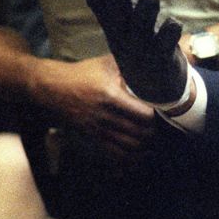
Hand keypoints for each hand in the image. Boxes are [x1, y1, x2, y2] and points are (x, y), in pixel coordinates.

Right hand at [39, 54, 156, 159]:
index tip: (167, 112)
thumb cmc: (82, 73)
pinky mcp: (92, 137)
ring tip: (157, 141)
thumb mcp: (107, 63)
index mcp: (111, 96)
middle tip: (166, 128)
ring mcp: (98, 129)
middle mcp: (105, 116)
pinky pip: (113, 154)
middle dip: (155, 132)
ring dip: (145, 146)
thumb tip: (153, 60)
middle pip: (139, 133)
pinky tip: (140, 156)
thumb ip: (130, 64)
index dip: (158, 116)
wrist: (51, 88)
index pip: (142, 114)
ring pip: (128, 146)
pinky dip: (129, 158)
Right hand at [83, 0, 187, 103]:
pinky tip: (174, 22)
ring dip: (145, 14)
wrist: (153, 87)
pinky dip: (170, 33)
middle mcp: (125, 38)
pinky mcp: (162, 57)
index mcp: (114, 28)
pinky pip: (166, 44)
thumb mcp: (117, 24)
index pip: (99, 6)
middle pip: (118, 16)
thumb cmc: (135, 46)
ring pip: (142, 30)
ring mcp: (143, 48)